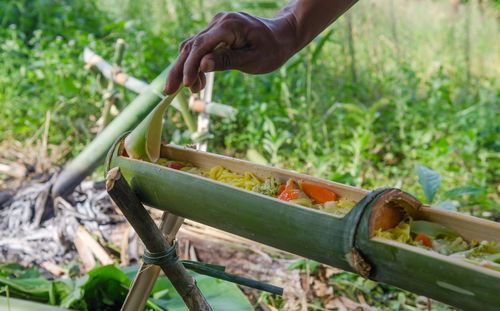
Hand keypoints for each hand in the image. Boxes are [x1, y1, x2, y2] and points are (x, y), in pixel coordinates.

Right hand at [164, 12, 296, 93]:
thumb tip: (202, 66)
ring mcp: (216, 26)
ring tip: (190, 90)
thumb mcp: (253, 60)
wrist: (282, 35)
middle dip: (178, 69)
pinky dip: (195, 64)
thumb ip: (227, 61)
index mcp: (229, 26)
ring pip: (192, 47)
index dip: (190, 66)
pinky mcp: (216, 32)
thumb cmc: (272, 49)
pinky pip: (199, 47)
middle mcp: (219, 22)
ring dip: (186, 69)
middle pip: (191, 46)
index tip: (186, 86)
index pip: (200, 46)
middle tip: (168, 92)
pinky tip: (197, 81)